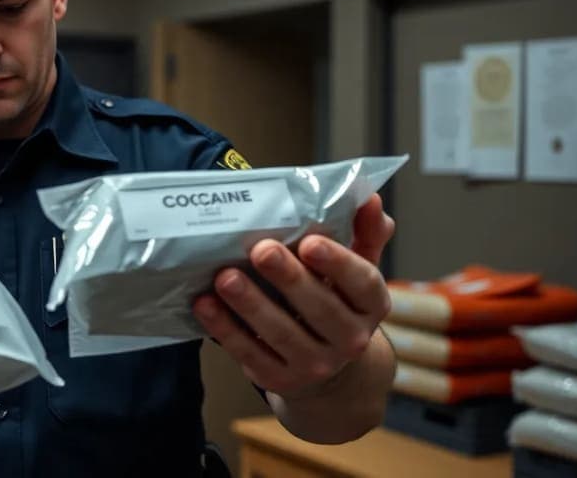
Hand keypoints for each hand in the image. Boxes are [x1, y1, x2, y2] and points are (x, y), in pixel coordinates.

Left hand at [193, 194, 394, 398]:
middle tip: (260, 249)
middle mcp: (350, 340)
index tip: (311, 241)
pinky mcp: (279, 379)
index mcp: (372, 306)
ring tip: (224, 277)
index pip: (363, 284)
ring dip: (251, 304)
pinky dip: (225, 330)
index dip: (338, 263)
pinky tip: (204, 305)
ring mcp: (315, 365)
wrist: (328, 370)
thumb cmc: (335, 302)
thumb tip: (370, 197)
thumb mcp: (354, 271)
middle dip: (288, 278)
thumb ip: (362, 235)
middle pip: (320, 309)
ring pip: (281, 333)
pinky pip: (249, 354)